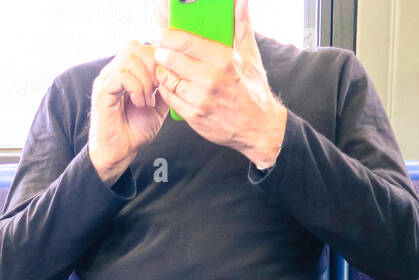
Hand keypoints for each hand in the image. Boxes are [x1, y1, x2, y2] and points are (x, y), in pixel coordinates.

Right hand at [88, 41, 169, 185]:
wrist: (120, 152)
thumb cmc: (134, 131)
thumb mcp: (158, 106)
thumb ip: (165, 89)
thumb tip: (177, 74)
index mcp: (125, 72)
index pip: (141, 47)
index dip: (157, 60)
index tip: (165, 82)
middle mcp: (113, 72)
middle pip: (135, 47)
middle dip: (152, 67)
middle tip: (157, 90)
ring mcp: (106, 80)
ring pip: (130, 60)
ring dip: (145, 81)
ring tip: (147, 102)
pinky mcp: (102, 92)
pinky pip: (122, 76)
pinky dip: (136, 89)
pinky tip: (139, 104)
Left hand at [154, 0, 286, 168]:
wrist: (258, 127)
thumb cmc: (253, 90)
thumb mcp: (250, 56)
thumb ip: (241, 26)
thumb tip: (241, 1)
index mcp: (224, 61)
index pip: (187, 42)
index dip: (168, 35)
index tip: (161, 33)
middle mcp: (211, 80)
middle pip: (172, 59)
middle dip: (161, 52)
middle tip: (159, 49)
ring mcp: (201, 100)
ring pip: (168, 79)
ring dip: (163, 72)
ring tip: (165, 67)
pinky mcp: (194, 117)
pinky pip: (170, 98)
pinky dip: (166, 90)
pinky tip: (170, 84)